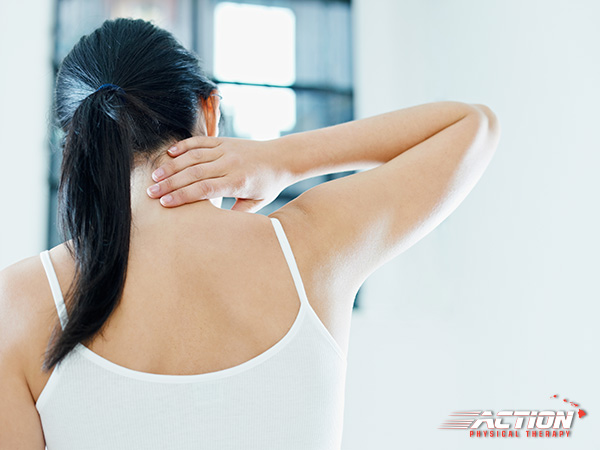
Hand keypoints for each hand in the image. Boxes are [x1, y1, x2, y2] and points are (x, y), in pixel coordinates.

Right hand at [146, 136, 287, 212]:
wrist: (283, 157)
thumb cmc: (268, 184)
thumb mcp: (257, 204)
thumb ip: (237, 213)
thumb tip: (216, 226)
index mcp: (238, 182)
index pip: (204, 189)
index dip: (183, 196)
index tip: (165, 203)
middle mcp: (230, 164)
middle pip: (194, 173)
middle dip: (170, 183)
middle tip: (150, 192)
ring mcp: (226, 150)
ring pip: (194, 156)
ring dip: (172, 165)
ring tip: (155, 176)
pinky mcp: (224, 140)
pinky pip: (201, 142)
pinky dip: (184, 146)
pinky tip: (169, 153)